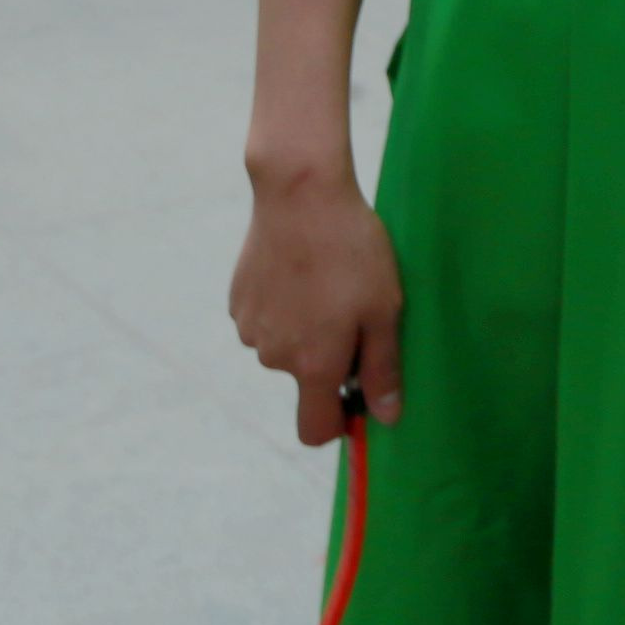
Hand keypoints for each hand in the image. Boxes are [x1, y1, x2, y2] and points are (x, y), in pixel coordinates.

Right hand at [230, 158, 405, 445]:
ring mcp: (250, 329)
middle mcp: (274, 357)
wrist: (300, 194)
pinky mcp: (238, 302)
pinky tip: (303, 271)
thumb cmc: (352, 251)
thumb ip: (382, 370)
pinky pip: (268, 321)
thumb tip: (386, 418)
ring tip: (328, 282)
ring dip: (307, 329)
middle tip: (355, 309)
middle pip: (306, 380)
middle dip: (330, 358)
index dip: (339, 422)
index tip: (358, 396)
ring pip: (286, 348)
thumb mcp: (384, 310)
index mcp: (313, 365)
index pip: (315, 430)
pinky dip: (285, 308)